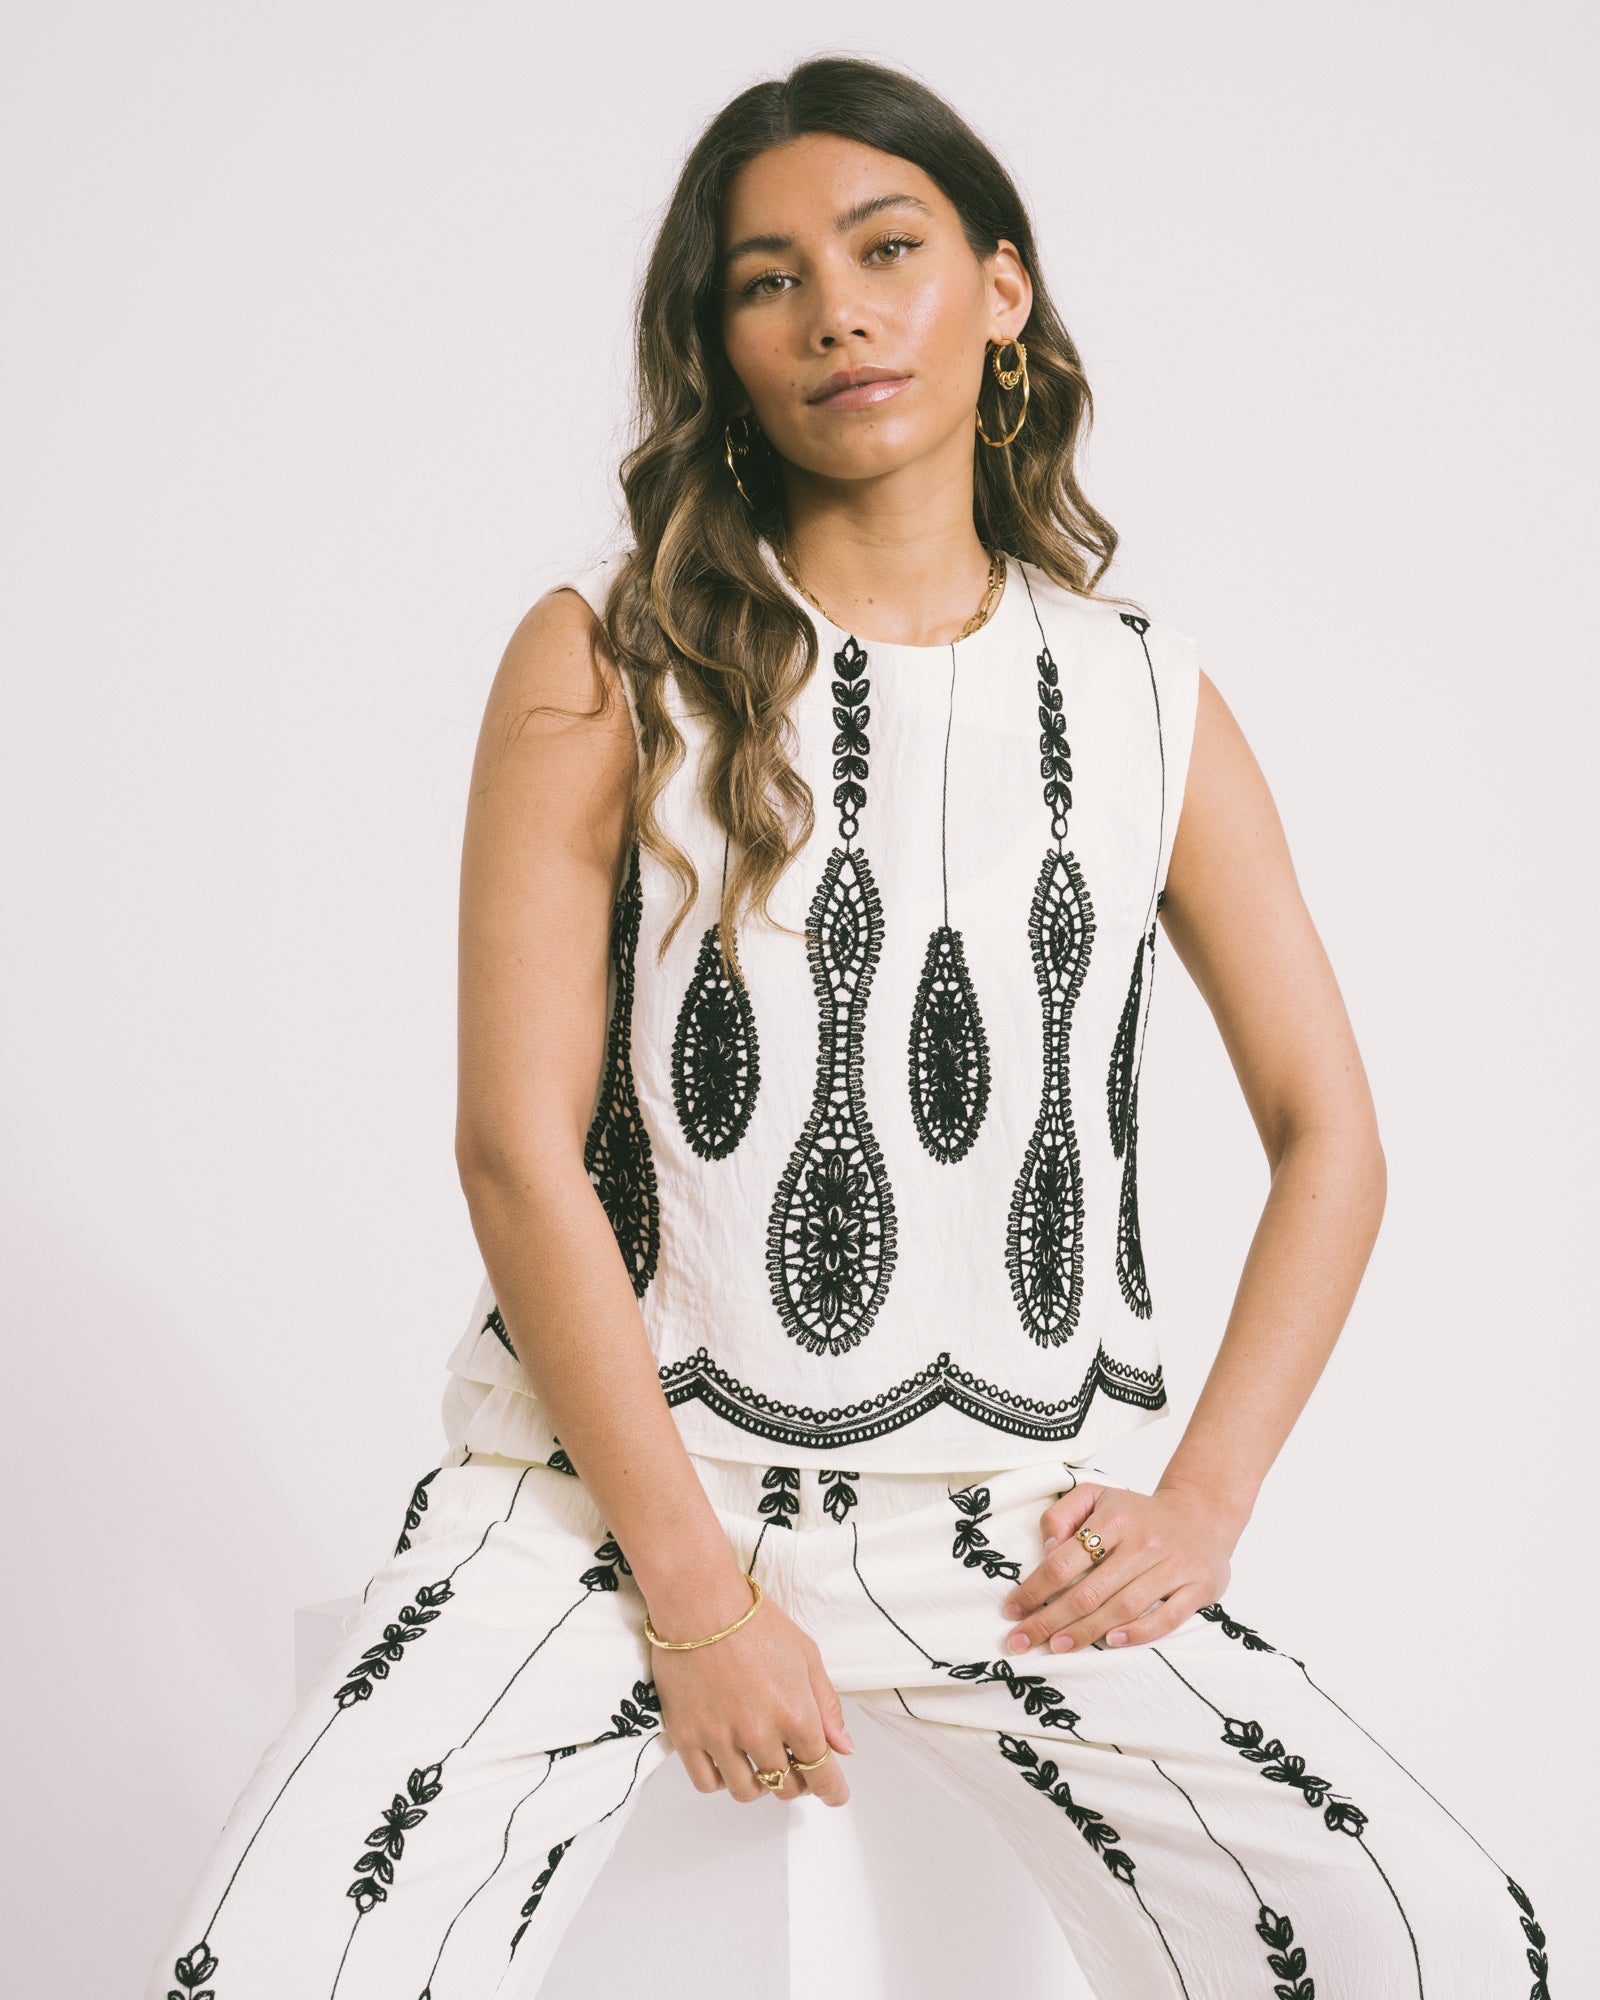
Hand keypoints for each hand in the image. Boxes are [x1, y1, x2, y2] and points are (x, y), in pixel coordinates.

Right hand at [647, 1572, 854, 1805]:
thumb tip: (842, 1748)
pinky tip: (727, 1761)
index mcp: (795, 1714)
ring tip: (758, 1762)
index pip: (822, 1773)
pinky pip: (707, 1783)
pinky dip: (721, 1780)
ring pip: (746, 1792)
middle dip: (797, 1782)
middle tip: (794, 1765)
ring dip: (759, 1784)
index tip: (835, 1794)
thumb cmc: (754, 1621)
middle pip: (786, 1787)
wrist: (700, 1602)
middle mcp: (759, 1733)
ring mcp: (720, 1737)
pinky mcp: (686, 1736)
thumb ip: (827, 1706)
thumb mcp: (806, 1655)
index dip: (832, 1791)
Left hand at [998, 1479, 1239, 1652]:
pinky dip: (1137, 1633)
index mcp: (1115, 1518)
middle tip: (1022, 1641)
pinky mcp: (1197, 1587)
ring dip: (1085, 1632)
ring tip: (1057, 1647)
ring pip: (1122, 1607)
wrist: (1201, 1515)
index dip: (1034, 1589)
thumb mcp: (1095, 1497)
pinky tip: (1109, 1643)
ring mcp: (1173, 1566)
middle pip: (1088, 1591)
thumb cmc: (1137, 1513)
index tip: (1012, 1611)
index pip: (1064, 1561)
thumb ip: (1061, 1516)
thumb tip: (1046, 1551)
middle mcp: (1144, 1542)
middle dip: (1049, 1620)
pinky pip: (1165, 1619)